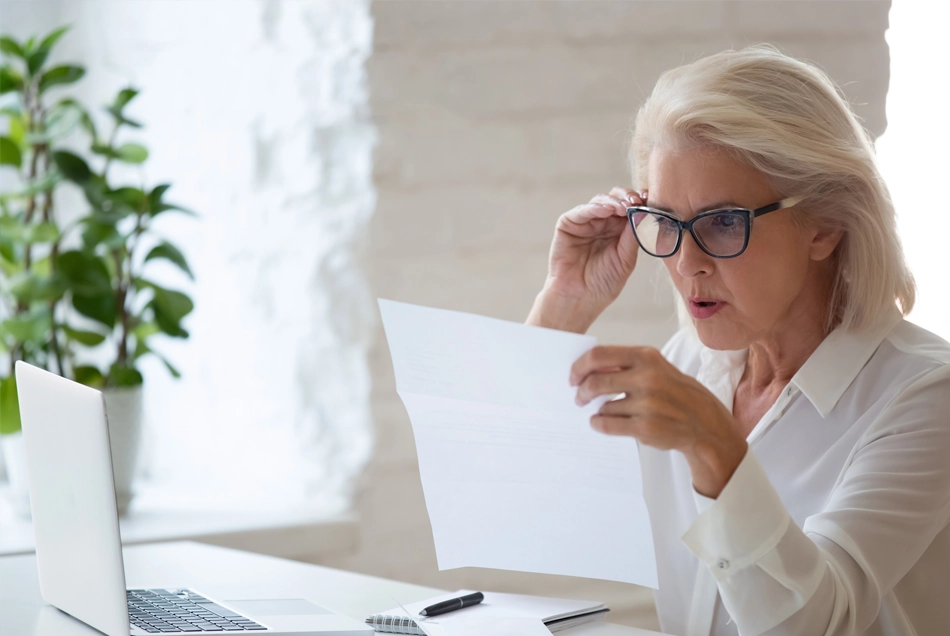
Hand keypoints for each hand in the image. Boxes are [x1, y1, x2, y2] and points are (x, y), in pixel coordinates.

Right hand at [527, 188, 644, 332]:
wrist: (579, 300)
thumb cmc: (602, 284)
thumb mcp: (626, 259)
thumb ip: (633, 236)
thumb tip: (644, 213)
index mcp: (618, 230)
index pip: (631, 208)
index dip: (640, 202)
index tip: (650, 201)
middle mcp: (602, 223)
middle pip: (617, 199)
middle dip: (628, 198)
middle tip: (637, 201)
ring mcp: (585, 222)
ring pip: (601, 201)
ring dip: (614, 201)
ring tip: (625, 207)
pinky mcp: (568, 224)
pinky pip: (582, 211)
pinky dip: (595, 207)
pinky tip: (607, 210)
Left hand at [570, 345, 747, 497]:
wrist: (705, 423)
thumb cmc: (675, 392)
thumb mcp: (655, 368)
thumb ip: (624, 365)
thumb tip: (586, 368)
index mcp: (646, 357)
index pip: (598, 356)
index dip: (579, 366)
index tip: (573, 377)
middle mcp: (647, 378)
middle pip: (595, 382)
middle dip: (581, 392)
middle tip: (579, 398)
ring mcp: (647, 404)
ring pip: (602, 406)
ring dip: (596, 410)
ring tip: (601, 412)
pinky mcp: (645, 427)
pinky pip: (607, 424)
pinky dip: (598, 424)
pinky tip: (600, 422)